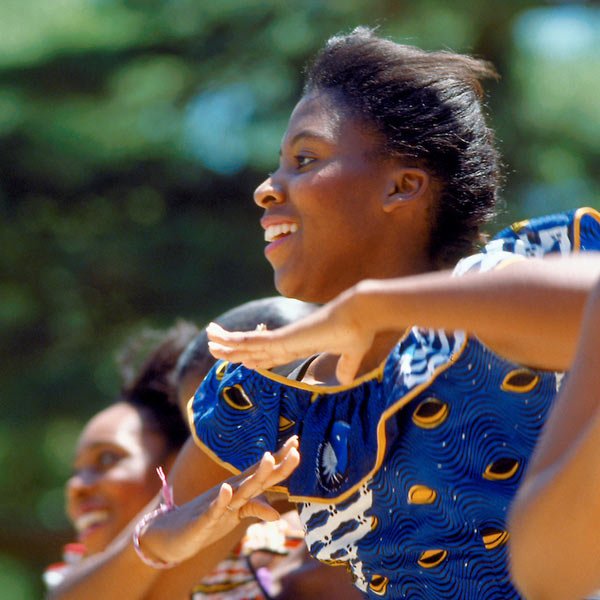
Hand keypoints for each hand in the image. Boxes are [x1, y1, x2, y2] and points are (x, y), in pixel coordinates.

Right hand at [139, 437, 299, 563]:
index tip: (297, 441)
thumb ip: (255, 509)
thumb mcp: (234, 516)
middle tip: (295, 446)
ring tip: (268, 458)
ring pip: (240, 489)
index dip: (281, 459)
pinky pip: (213, 509)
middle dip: (276, 462)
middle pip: (258, 476)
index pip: (265, 473)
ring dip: (255, 474)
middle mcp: (230, 492)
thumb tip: (278, 515)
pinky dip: (220, 500)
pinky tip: (226, 489)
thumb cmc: (207, 521)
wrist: (168, 534)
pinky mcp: (203, 520)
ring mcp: (217, 504)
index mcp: (240, 490)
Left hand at [207, 286, 375, 384]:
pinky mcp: (284, 337)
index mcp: (302, 344)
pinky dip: (235, 341)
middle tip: (214, 347)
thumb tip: (347, 380)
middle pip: (254, 347)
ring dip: (227, 342)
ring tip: (208, 339)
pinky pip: (254, 340)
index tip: (243, 360)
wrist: (362, 314)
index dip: (255, 357)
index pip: (272, 353)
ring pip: (248, 343)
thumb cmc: (359, 331)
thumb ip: (346, 367)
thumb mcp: (351, 356)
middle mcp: (289, 340)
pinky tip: (220, 341)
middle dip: (234, 348)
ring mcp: (285, 338)